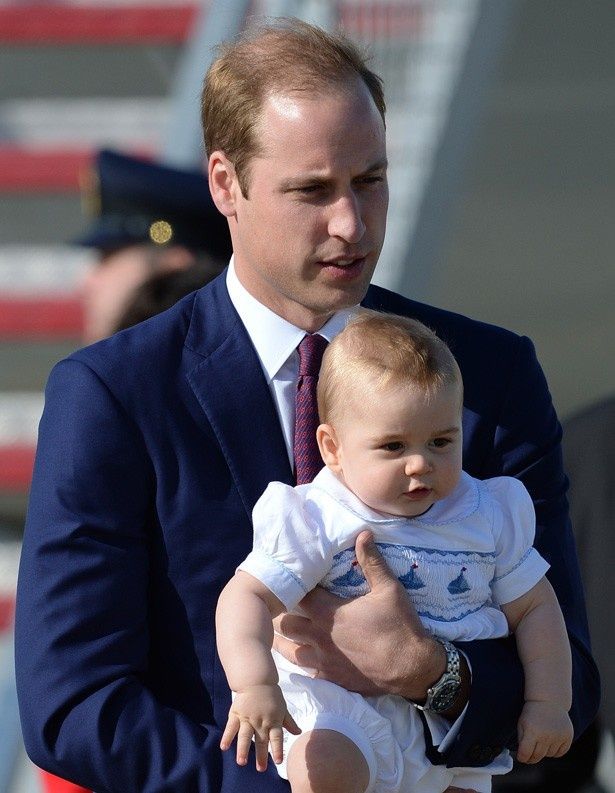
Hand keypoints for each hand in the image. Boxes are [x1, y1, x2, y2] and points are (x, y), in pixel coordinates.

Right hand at [220, 684, 299, 770]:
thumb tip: (299, 733)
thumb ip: (289, 722)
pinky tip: (224, 747)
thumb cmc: (271, 695)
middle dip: (261, 755)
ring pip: (245, 736)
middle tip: (261, 768)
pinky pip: (231, 727)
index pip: (276, 737)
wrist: (256, 680)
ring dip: (243, 749)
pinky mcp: (236, 714)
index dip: (277, 749)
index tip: (278, 761)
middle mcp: (260, 722)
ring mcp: (247, 718)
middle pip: (261, 740)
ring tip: (241, 762)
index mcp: (273, 720)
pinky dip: (227, 737)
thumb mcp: (283, 708)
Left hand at [272, 530, 441, 699]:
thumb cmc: (399, 626)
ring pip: (288, 650)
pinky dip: (298, 662)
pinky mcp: (331, 678)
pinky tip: (298, 656)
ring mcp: (323, 660)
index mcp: (329, 613)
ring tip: (276, 630)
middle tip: (278, 605)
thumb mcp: (389, 588)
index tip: (288, 579)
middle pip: (286, 623)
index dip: (290, 587)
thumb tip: (363, 533)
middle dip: (280, 613)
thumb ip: (372, 561)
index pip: (297, 596)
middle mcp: (319, 637)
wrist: (412, 669)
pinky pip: (304, 671)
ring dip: (282, 639)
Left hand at [516, 700, 573, 763]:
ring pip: (548, 755)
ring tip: (541, 740)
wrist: (549, 700)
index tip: (521, 757)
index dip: (521, 758)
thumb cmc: (533, 712)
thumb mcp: (522, 723)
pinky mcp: (567, 737)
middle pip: (537, 757)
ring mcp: (558, 737)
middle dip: (531, 758)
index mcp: (532, 731)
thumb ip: (521, 740)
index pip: (525, 754)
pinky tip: (550, 742)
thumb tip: (523, 756)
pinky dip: (554, 751)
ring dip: (543, 752)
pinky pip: (560, 753)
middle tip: (529, 756)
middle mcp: (545, 736)